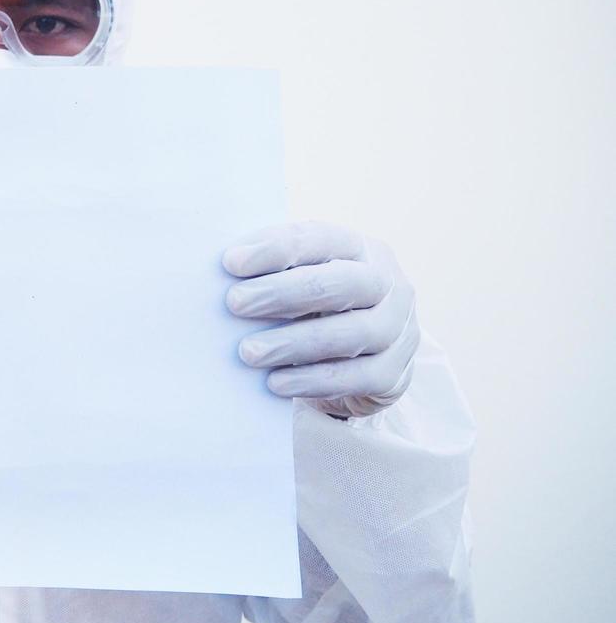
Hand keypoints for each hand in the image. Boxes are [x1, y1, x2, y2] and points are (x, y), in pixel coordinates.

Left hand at [223, 221, 418, 418]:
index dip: (276, 250)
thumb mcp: (297, 280)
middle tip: (235, 303)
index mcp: (359, 247)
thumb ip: (270, 271)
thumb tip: (222, 269)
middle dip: (283, 293)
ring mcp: (399, 327)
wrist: (357, 360)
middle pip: (340, 283)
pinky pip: (357, 377)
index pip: (319, 239)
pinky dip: (313, 380)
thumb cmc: (313, 308)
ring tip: (248, 351)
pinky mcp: (396, 371)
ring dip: (294, 342)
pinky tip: (275, 383)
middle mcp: (387, 282)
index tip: (230, 262)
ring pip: (352, 332)